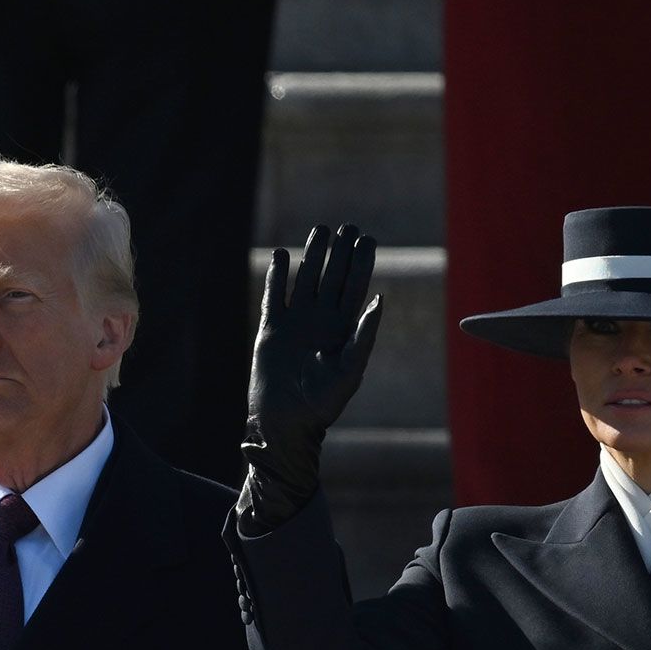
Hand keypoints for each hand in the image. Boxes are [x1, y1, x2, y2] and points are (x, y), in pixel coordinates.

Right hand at [239, 224, 382, 528]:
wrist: (285, 423)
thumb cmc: (322, 403)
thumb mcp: (350, 369)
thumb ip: (364, 334)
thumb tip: (379, 299)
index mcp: (343, 328)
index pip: (355, 286)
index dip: (362, 262)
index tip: (366, 238)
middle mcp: (321, 321)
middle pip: (333, 277)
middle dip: (340, 252)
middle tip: (347, 226)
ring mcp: (296, 323)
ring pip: (305, 280)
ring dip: (312, 256)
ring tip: (320, 231)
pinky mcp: (271, 329)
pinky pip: (275, 296)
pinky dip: (277, 276)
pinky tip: (280, 255)